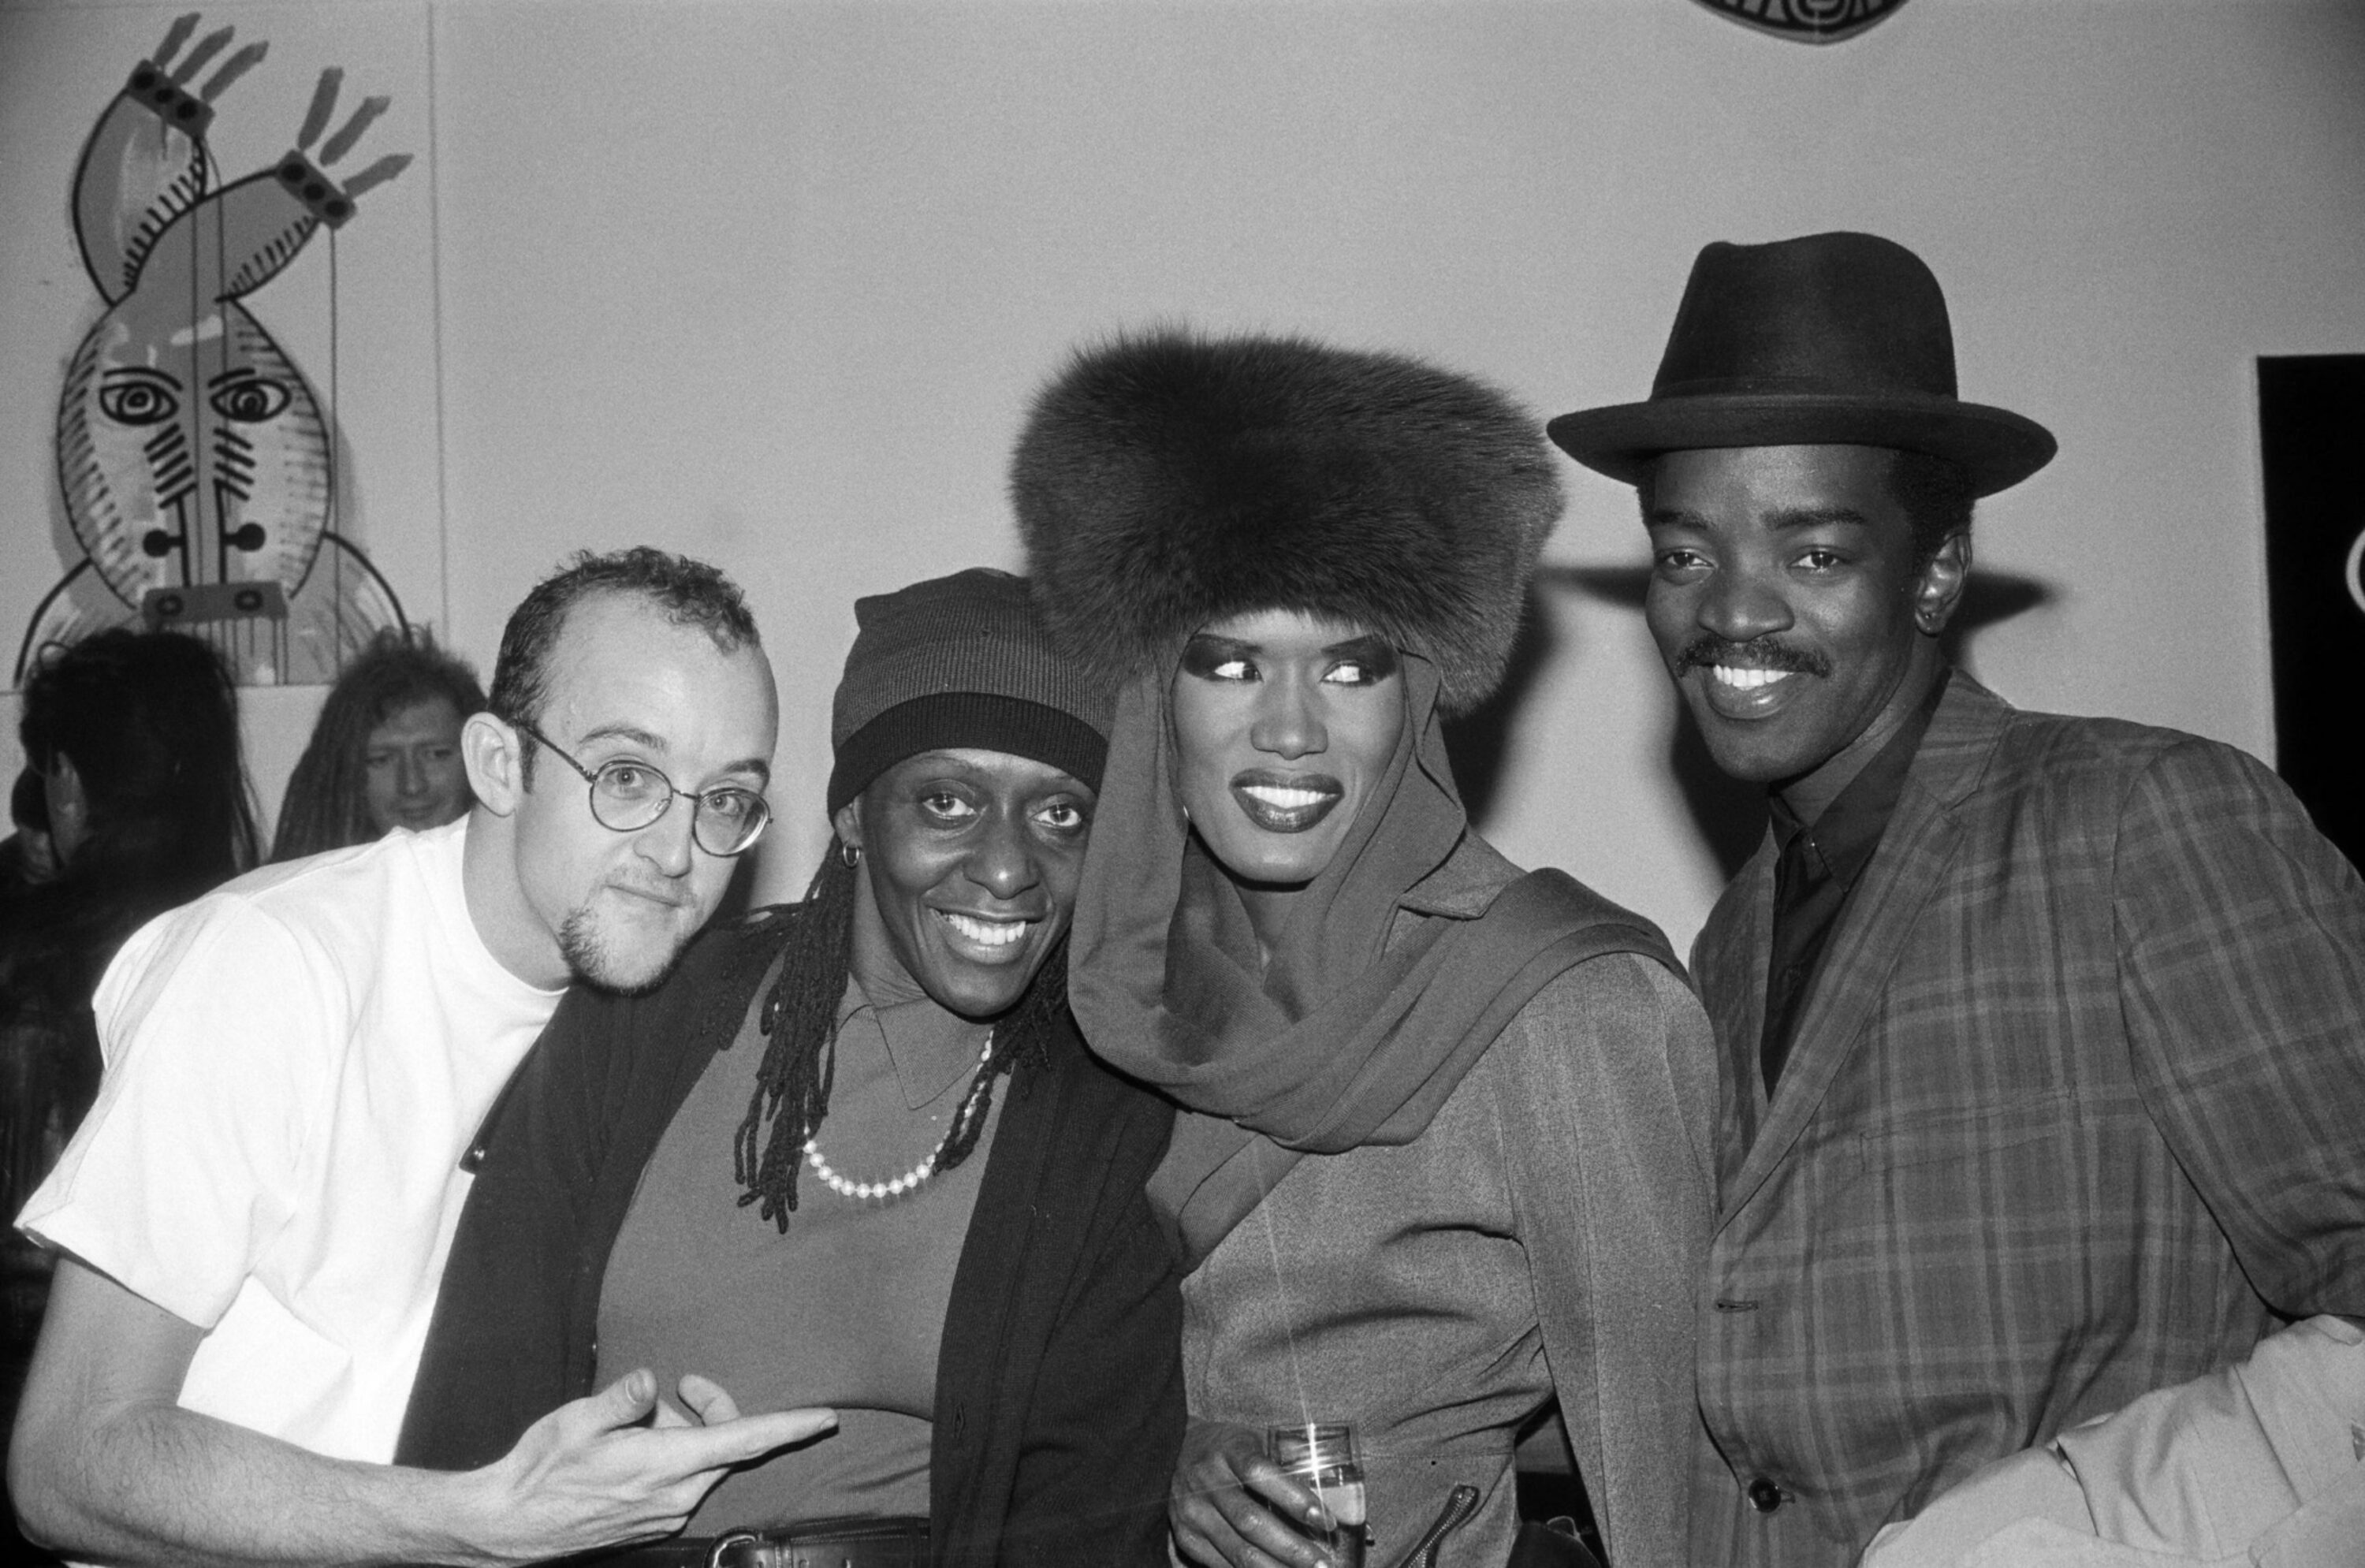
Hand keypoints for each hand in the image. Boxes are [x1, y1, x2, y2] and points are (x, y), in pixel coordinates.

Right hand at [456, 1368, 834, 1564]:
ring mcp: (667, 1516)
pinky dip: (674, 1457)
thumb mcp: (578, 1420)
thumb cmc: (541, 1470)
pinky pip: (684, 1481)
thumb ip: (625, 1398)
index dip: (790, 1426)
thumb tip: (655, 1382)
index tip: (826, 1417)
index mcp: (665, 1467)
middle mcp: (677, 1497)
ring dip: (687, 1434)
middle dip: (714, 1408)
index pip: (745, 1441)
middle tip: (682, 1385)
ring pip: (703, 1462)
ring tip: (640, 1422)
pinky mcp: (654, 1524)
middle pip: (726, 1443)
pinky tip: (634, 1449)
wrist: (509, 1526)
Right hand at [1168, 1418, 1336, 1567]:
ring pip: (1238, 1550)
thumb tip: (1347, 1506)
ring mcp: (1193, 1512)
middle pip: (1252, 1521)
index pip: (1262, 1474)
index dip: (1297, 1500)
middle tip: (1324, 1564)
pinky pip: (1222, 1565)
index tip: (1328, 1520)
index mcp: (1230, 1450)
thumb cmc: (1229, 1447)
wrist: (1173, 1450)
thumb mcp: (1257, 1440)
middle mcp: (1208, 1481)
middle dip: (1292, 1548)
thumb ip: (1294, 1466)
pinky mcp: (1186, 1536)